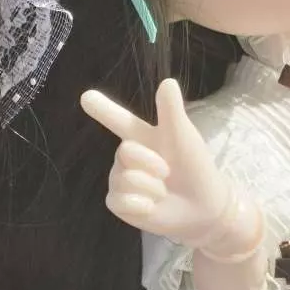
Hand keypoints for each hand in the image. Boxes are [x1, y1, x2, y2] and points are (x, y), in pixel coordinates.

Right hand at [81, 78, 231, 245]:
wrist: (203, 208)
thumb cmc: (195, 168)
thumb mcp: (185, 138)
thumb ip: (172, 111)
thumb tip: (167, 81)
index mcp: (141, 137)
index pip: (118, 120)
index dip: (103, 109)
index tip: (85, 97)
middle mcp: (126, 157)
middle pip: (125, 152)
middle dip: (152, 163)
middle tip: (168, 172)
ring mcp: (120, 180)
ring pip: (125, 179)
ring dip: (152, 188)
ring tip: (163, 191)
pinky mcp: (119, 203)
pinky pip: (121, 201)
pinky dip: (142, 205)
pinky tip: (152, 207)